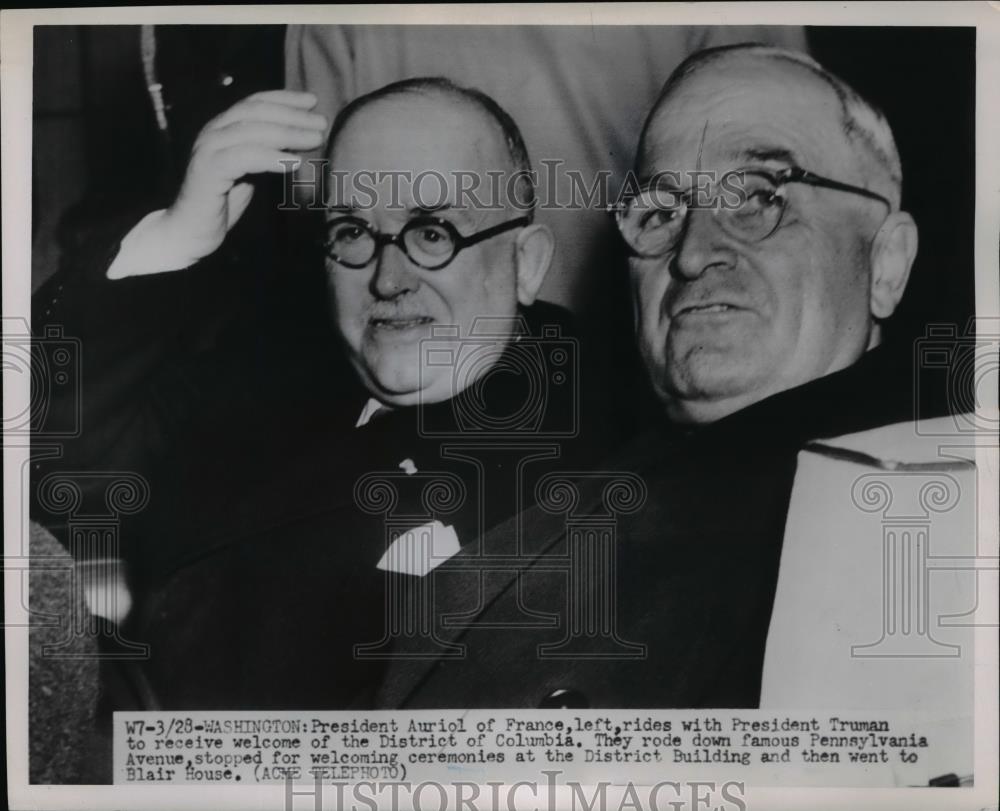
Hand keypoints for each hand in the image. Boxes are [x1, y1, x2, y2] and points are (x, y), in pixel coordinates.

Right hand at [160, 90, 325, 261]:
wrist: (190, 230)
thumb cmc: (222, 202)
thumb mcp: (250, 171)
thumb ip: (267, 152)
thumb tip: (297, 139)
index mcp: (223, 128)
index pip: (255, 103)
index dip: (284, 99)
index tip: (312, 101)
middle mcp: (214, 132)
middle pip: (256, 113)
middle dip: (292, 115)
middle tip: (321, 122)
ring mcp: (209, 149)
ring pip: (252, 132)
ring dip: (288, 133)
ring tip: (315, 139)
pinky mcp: (209, 170)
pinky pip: (244, 157)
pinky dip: (271, 157)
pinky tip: (293, 162)